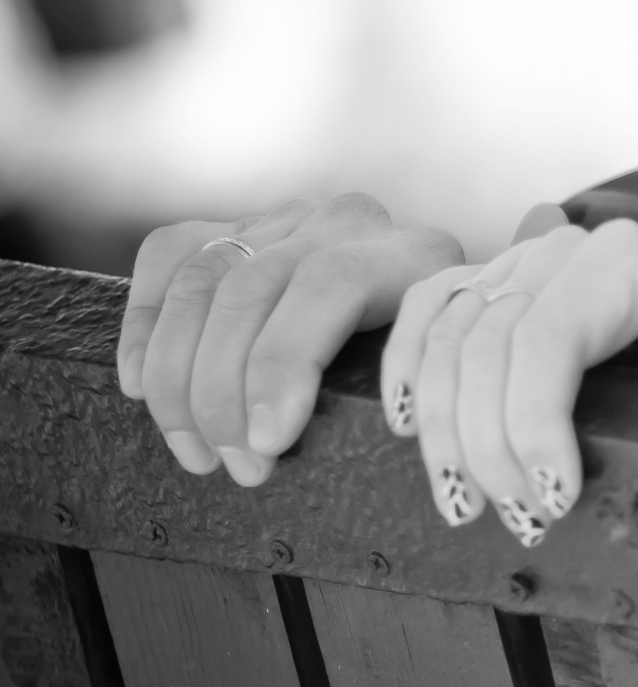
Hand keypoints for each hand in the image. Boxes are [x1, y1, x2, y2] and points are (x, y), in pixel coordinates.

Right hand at [120, 197, 463, 484]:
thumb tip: (379, 433)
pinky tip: (142, 387)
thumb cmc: (432, 368)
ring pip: (202, 280)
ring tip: (195, 451)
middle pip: (252, 289)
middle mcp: (349, 223)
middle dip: (225, 392)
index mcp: (416, 254)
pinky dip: (144, 323)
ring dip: (179, 378)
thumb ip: (418, 388)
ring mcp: (288, 220)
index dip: (285, 363)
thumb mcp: (446, 374)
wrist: (429, 311)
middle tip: (235, 466)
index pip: (330, 283)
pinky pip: (168, 256)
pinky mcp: (236, 226)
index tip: (268, 443)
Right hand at [383, 218, 637, 544]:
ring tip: (464, 502)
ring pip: (449, 338)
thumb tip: (634, 470)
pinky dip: (405, 362)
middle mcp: (562, 251)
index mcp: (621, 261)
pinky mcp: (492, 277)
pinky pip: (428, 306)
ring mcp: (520, 259)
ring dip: (444, 431)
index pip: (545, 341)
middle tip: (519, 518)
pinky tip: (405, 425)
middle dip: (490, 447)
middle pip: (487, 345)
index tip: (555, 500)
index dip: (534, 426)